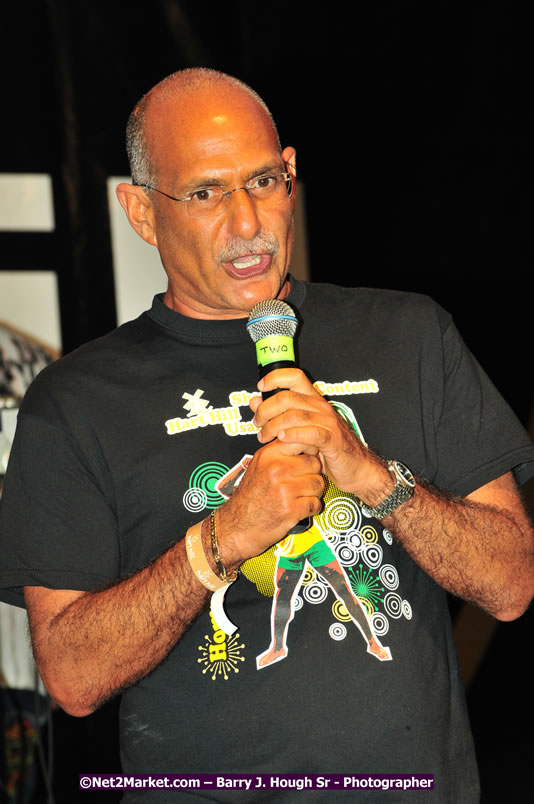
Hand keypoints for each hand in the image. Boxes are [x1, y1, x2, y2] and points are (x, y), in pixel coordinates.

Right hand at [217, 437, 324, 565]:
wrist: (237, 526)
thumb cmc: (250, 496)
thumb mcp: (258, 466)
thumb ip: (279, 453)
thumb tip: (305, 440)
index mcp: (269, 455)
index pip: (301, 441)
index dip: (310, 451)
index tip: (309, 458)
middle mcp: (276, 469)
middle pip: (315, 463)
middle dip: (313, 474)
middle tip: (304, 482)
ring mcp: (284, 490)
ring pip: (318, 483)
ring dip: (314, 492)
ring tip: (301, 496)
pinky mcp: (291, 510)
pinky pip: (316, 503)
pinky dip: (312, 508)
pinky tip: (300, 509)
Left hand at [249, 368, 388, 498]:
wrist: (354, 468)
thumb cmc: (326, 448)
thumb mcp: (298, 428)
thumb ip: (277, 413)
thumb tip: (254, 400)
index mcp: (313, 400)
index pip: (295, 376)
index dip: (276, 378)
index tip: (260, 387)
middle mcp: (320, 407)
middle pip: (287, 397)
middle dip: (266, 410)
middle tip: (257, 423)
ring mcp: (328, 422)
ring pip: (294, 415)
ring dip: (273, 426)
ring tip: (264, 437)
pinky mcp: (332, 440)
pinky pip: (310, 433)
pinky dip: (293, 435)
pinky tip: (282, 440)